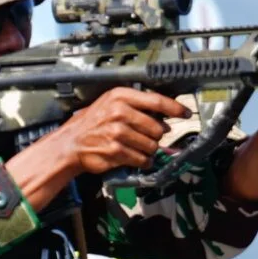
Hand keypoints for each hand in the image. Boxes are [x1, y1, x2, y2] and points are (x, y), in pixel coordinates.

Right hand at [19, 87, 187, 180]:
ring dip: (149, 150)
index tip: (185, 113)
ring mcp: (117, 132)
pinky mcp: (116, 151)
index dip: (174, 108)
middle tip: (148, 137)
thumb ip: (137, 106)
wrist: (72, 142)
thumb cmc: (94, 122)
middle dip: (156, 136)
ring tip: (138, 148)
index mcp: (120, 96)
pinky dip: (143, 161)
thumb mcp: (111, 103)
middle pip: (157, 127)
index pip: (156, 100)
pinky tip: (136, 158)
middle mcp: (119, 112)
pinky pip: (141, 159)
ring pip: (151, 145)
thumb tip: (166, 117)